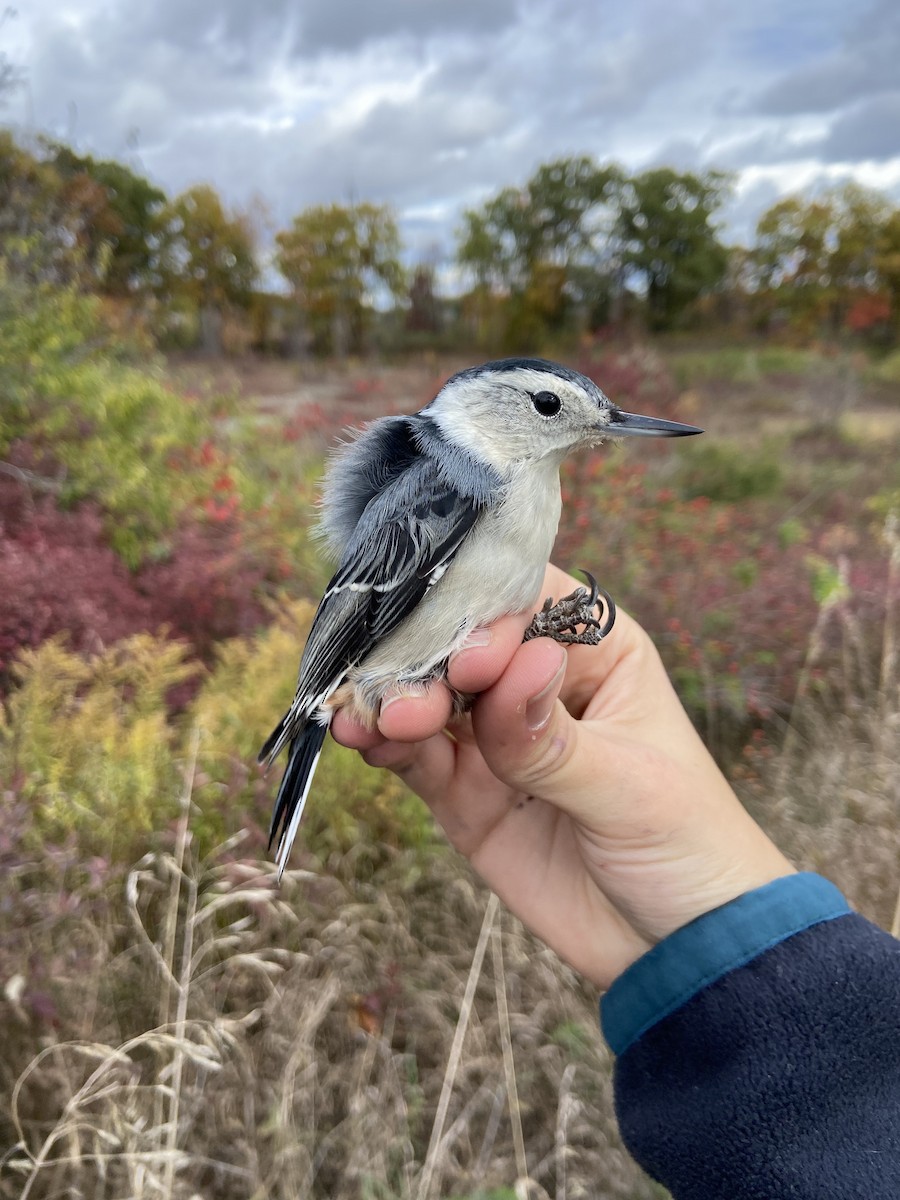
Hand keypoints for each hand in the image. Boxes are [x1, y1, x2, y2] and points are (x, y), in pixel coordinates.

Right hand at [333, 565, 793, 988]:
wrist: (674, 946)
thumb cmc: (685, 844)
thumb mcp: (629, 788)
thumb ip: (555, 738)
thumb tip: (520, 664)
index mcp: (595, 652)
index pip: (527, 606)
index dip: (488, 619)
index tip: (470, 661)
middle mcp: (535, 681)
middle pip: (462, 645)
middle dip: (426, 664)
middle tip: (406, 705)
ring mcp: (495, 736)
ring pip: (428, 697)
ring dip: (393, 701)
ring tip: (369, 722)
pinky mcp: (464, 790)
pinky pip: (414, 756)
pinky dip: (384, 745)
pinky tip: (365, 741)